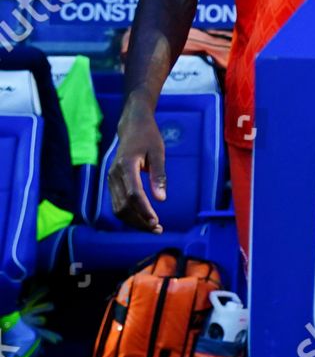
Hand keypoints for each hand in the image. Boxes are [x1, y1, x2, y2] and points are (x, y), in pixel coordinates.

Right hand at [109, 102, 166, 232]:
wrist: (131, 127)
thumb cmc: (148, 137)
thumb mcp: (158, 152)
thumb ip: (159, 175)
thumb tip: (161, 199)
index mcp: (126, 166)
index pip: (133, 194)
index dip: (144, 210)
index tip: (156, 222)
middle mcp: (114, 175)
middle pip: (123, 206)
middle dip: (140, 221)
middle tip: (158, 229)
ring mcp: (110, 180)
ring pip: (118, 208)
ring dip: (134, 221)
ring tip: (153, 228)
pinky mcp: (112, 183)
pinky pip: (117, 204)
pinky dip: (129, 214)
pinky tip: (143, 219)